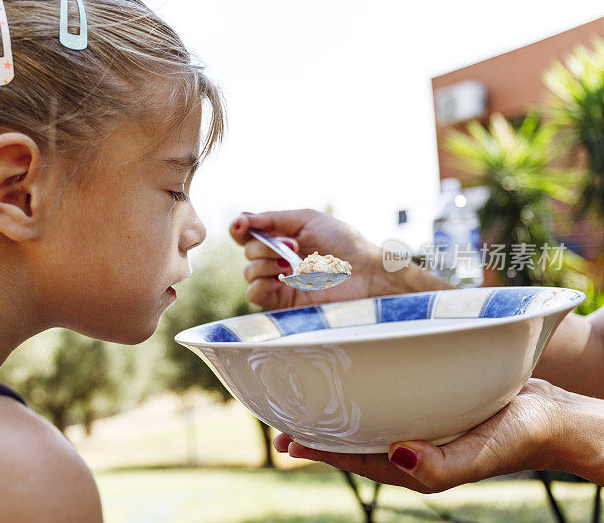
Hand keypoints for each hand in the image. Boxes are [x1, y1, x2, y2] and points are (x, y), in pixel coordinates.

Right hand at [229, 209, 383, 309]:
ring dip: (268, 263)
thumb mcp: (308, 219)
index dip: (239, 228)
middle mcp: (276, 259)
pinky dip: (263, 283)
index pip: (246, 233)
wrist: (365, 272)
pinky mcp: (283, 302)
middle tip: (294, 246)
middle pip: (247, 251)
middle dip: (266, 246)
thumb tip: (242, 218)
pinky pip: (254, 293)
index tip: (243, 225)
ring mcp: (279, 281)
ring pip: (249, 271)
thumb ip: (273, 218)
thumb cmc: (343, 243)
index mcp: (280, 238)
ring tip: (294, 264)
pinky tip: (285, 278)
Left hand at [274, 379, 574, 492]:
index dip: (319, 450)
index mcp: (414, 464)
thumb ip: (440, 465)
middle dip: (317, 430)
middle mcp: (410, 443)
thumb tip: (394, 455)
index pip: (354, 458)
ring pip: (368, 415)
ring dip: (337, 406)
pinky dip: (368, 387)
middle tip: (280, 414)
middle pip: (353, 438)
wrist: (555, 416)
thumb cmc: (521, 437)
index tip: (286, 439)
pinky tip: (354, 372)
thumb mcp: (482, 454)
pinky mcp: (430, 398)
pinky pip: (391, 393)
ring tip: (304, 393)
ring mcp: (419, 421)